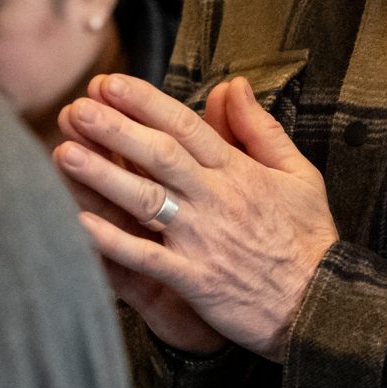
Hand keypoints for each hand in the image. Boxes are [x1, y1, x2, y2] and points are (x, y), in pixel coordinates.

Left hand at [52, 74, 337, 360]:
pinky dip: (111, 242)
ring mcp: (203, 239)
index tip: (109, 84)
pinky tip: (78, 226)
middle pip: (159, 155)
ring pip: (146, 199)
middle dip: (116, 129)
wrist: (321, 303)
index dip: (144, 101)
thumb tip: (232, 86)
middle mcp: (216, 199)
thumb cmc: (308, 239)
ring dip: (103, 176)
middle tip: (77, 108)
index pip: (185, 126)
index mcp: (238, 172)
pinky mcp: (195, 279)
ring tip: (65, 153)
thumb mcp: (298, 173)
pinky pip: (146, 257)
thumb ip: (259, 129)